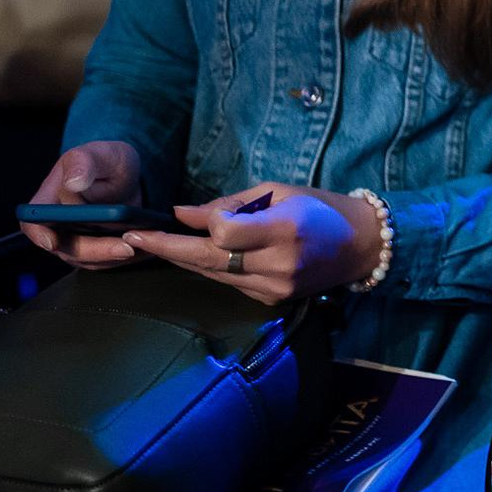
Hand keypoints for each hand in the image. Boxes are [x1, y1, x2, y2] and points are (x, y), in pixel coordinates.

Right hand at [20, 141, 143, 269]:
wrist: (128, 175)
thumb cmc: (107, 162)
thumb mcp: (99, 154)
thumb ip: (84, 163)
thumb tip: (73, 183)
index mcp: (49, 201)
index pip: (33, 222)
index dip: (39, 234)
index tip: (53, 241)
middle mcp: (57, 225)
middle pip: (66, 247)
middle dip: (96, 250)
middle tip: (126, 247)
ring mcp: (75, 240)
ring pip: (89, 259)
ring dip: (114, 256)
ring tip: (143, 247)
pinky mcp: (96, 249)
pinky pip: (107, 260)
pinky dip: (126, 257)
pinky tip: (147, 249)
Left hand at [125, 183, 384, 305]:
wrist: (360, 246)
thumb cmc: (321, 207)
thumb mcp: (281, 191)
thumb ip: (232, 204)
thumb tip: (182, 213)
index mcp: (285, 229)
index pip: (225, 233)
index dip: (205, 221)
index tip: (189, 212)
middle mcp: (277, 263)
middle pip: (208, 259)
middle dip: (166, 247)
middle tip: (130, 237)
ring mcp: (272, 287)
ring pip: (211, 274)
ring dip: (181, 258)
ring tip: (152, 244)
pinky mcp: (268, 300)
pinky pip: (227, 283)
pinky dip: (210, 268)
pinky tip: (200, 256)